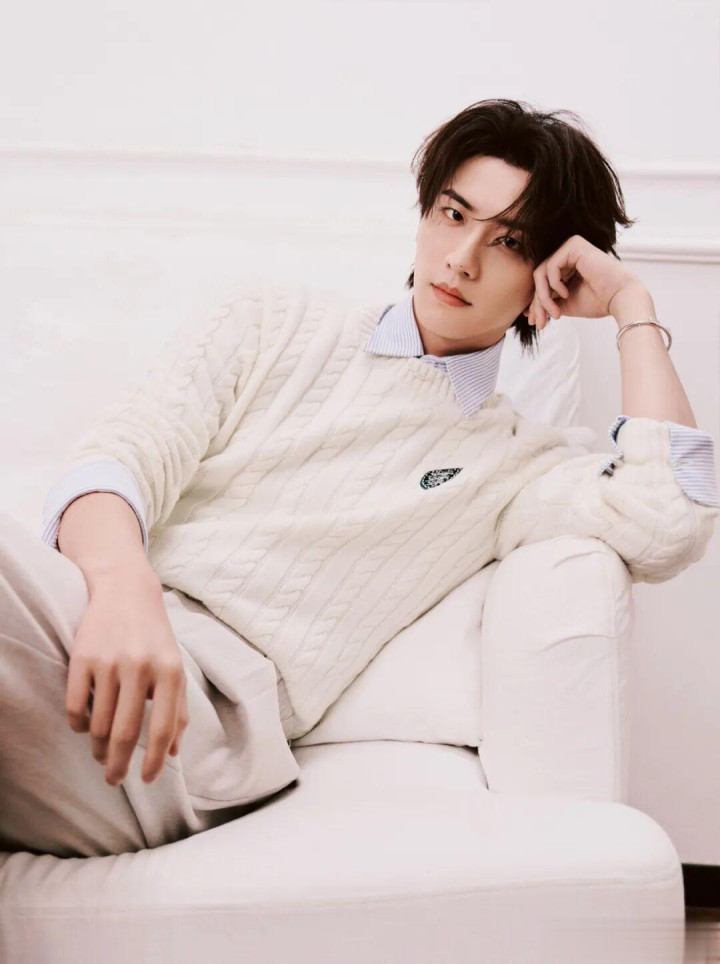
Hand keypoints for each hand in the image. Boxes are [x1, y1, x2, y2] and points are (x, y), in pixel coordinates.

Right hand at [64, 572, 189, 786]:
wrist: (126, 591)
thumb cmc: (155, 637)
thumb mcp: (175, 668)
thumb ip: (179, 709)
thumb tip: (173, 753)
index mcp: (170, 672)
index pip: (162, 729)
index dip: (154, 761)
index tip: (147, 779)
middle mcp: (140, 667)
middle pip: (125, 734)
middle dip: (118, 765)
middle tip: (113, 780)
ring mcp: (109, 662)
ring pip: (98, 725)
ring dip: (97, 747)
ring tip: (101, 752)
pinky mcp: (82, 658)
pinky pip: (75, 707)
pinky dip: (79, 725)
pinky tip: (85, 727)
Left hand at [524, 235, 640, 330]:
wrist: (620, 298)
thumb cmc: (598, 301)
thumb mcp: (565, 305)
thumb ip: (548, 303)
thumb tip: (527, 312)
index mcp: (566, 267)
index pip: (542, 283)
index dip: (536, 303)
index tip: (535, 322)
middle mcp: (567, 254)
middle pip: (539, 279)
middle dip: (537, 303)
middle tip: (540, 323)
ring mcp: (570, 248)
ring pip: (541, 274)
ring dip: (544, 298)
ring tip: (555, 313)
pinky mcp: (574, 245)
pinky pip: (550, 267)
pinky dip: (554, 284)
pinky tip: (565, 294)